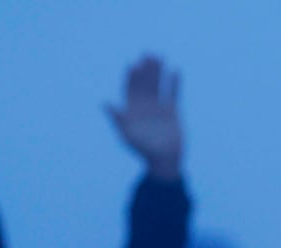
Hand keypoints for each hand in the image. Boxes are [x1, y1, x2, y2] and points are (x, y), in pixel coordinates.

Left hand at [104, 56, 181, 180]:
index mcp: (132, 110)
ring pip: (158, 85)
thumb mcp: (127, 134)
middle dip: (146, 70)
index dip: (131, 78)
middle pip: (145, 84)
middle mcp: (145, 106)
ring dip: (158, 72)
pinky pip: (173, 93)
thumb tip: (105, 103)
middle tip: (147, 55)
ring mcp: (159, 107)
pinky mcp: (172, 111)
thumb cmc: (142, 150)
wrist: (164, 160)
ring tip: (160, 57)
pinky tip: (176, 71)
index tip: (132, 66)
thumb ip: (117, 118)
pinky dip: (175, 83)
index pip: (130, 89)